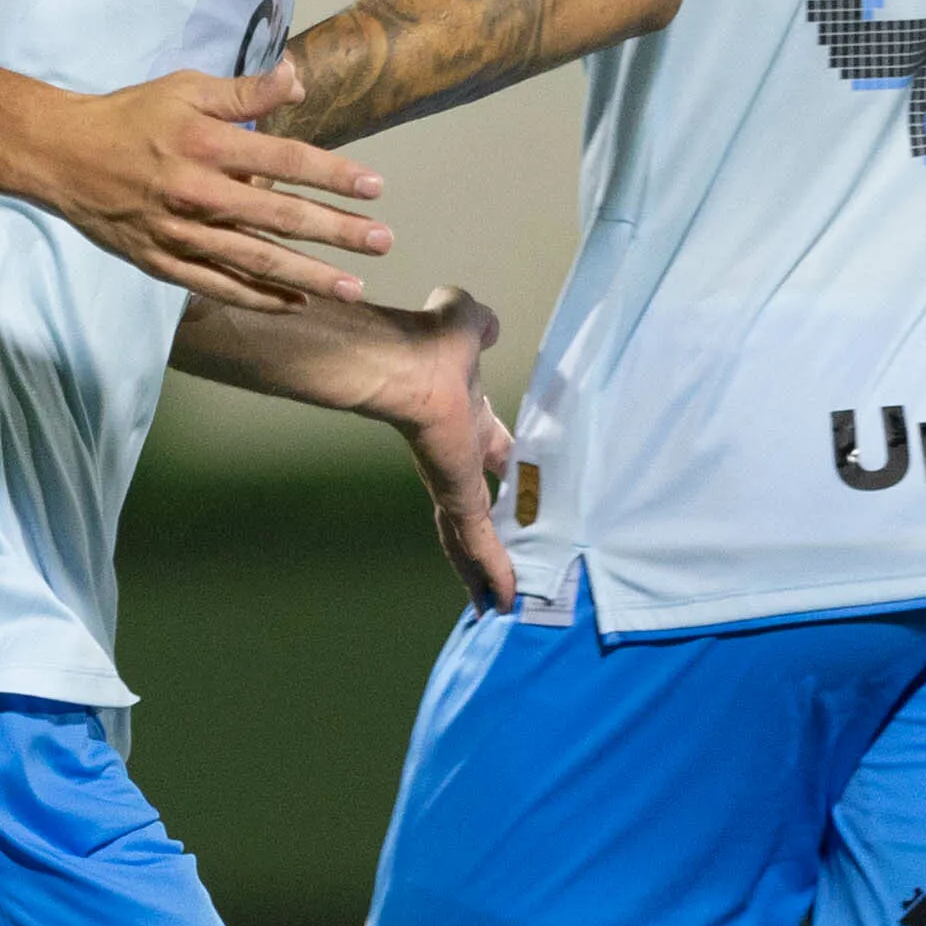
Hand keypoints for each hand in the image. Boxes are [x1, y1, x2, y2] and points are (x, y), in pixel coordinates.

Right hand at [13, 63, 390, 311]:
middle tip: (384, 242)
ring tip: (354, 286)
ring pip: (257, 261)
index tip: (376, 187)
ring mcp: (181, 235)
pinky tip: (295, 304)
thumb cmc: (130, 115)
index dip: (334, 174)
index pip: (287, 160)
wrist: (61, 156)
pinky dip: (259, 298)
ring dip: (310, 276)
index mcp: (208, 145)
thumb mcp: (185, 88)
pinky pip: (219, 286)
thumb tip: (297, 77)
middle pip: (282, 218)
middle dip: (338, 232)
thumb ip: (244, 90)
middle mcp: (199, 194)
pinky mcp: (163, 262)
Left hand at [362, 283, 517, 612]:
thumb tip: (487, 323)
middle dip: (489, 538)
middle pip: (474, 509)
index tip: (518, 483)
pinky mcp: (455, 498)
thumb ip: (479, 325)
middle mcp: (456, 457)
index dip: (505, 469)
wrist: (407, 360)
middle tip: (504, 567)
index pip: (489, 453)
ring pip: (471, 538)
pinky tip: (506, 600)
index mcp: (464, 419)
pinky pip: (480, 542)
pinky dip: (493, 572)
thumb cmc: (431, 338)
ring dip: (487, 570)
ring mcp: (452, 481)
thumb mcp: (467, 322)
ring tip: (502, 603)